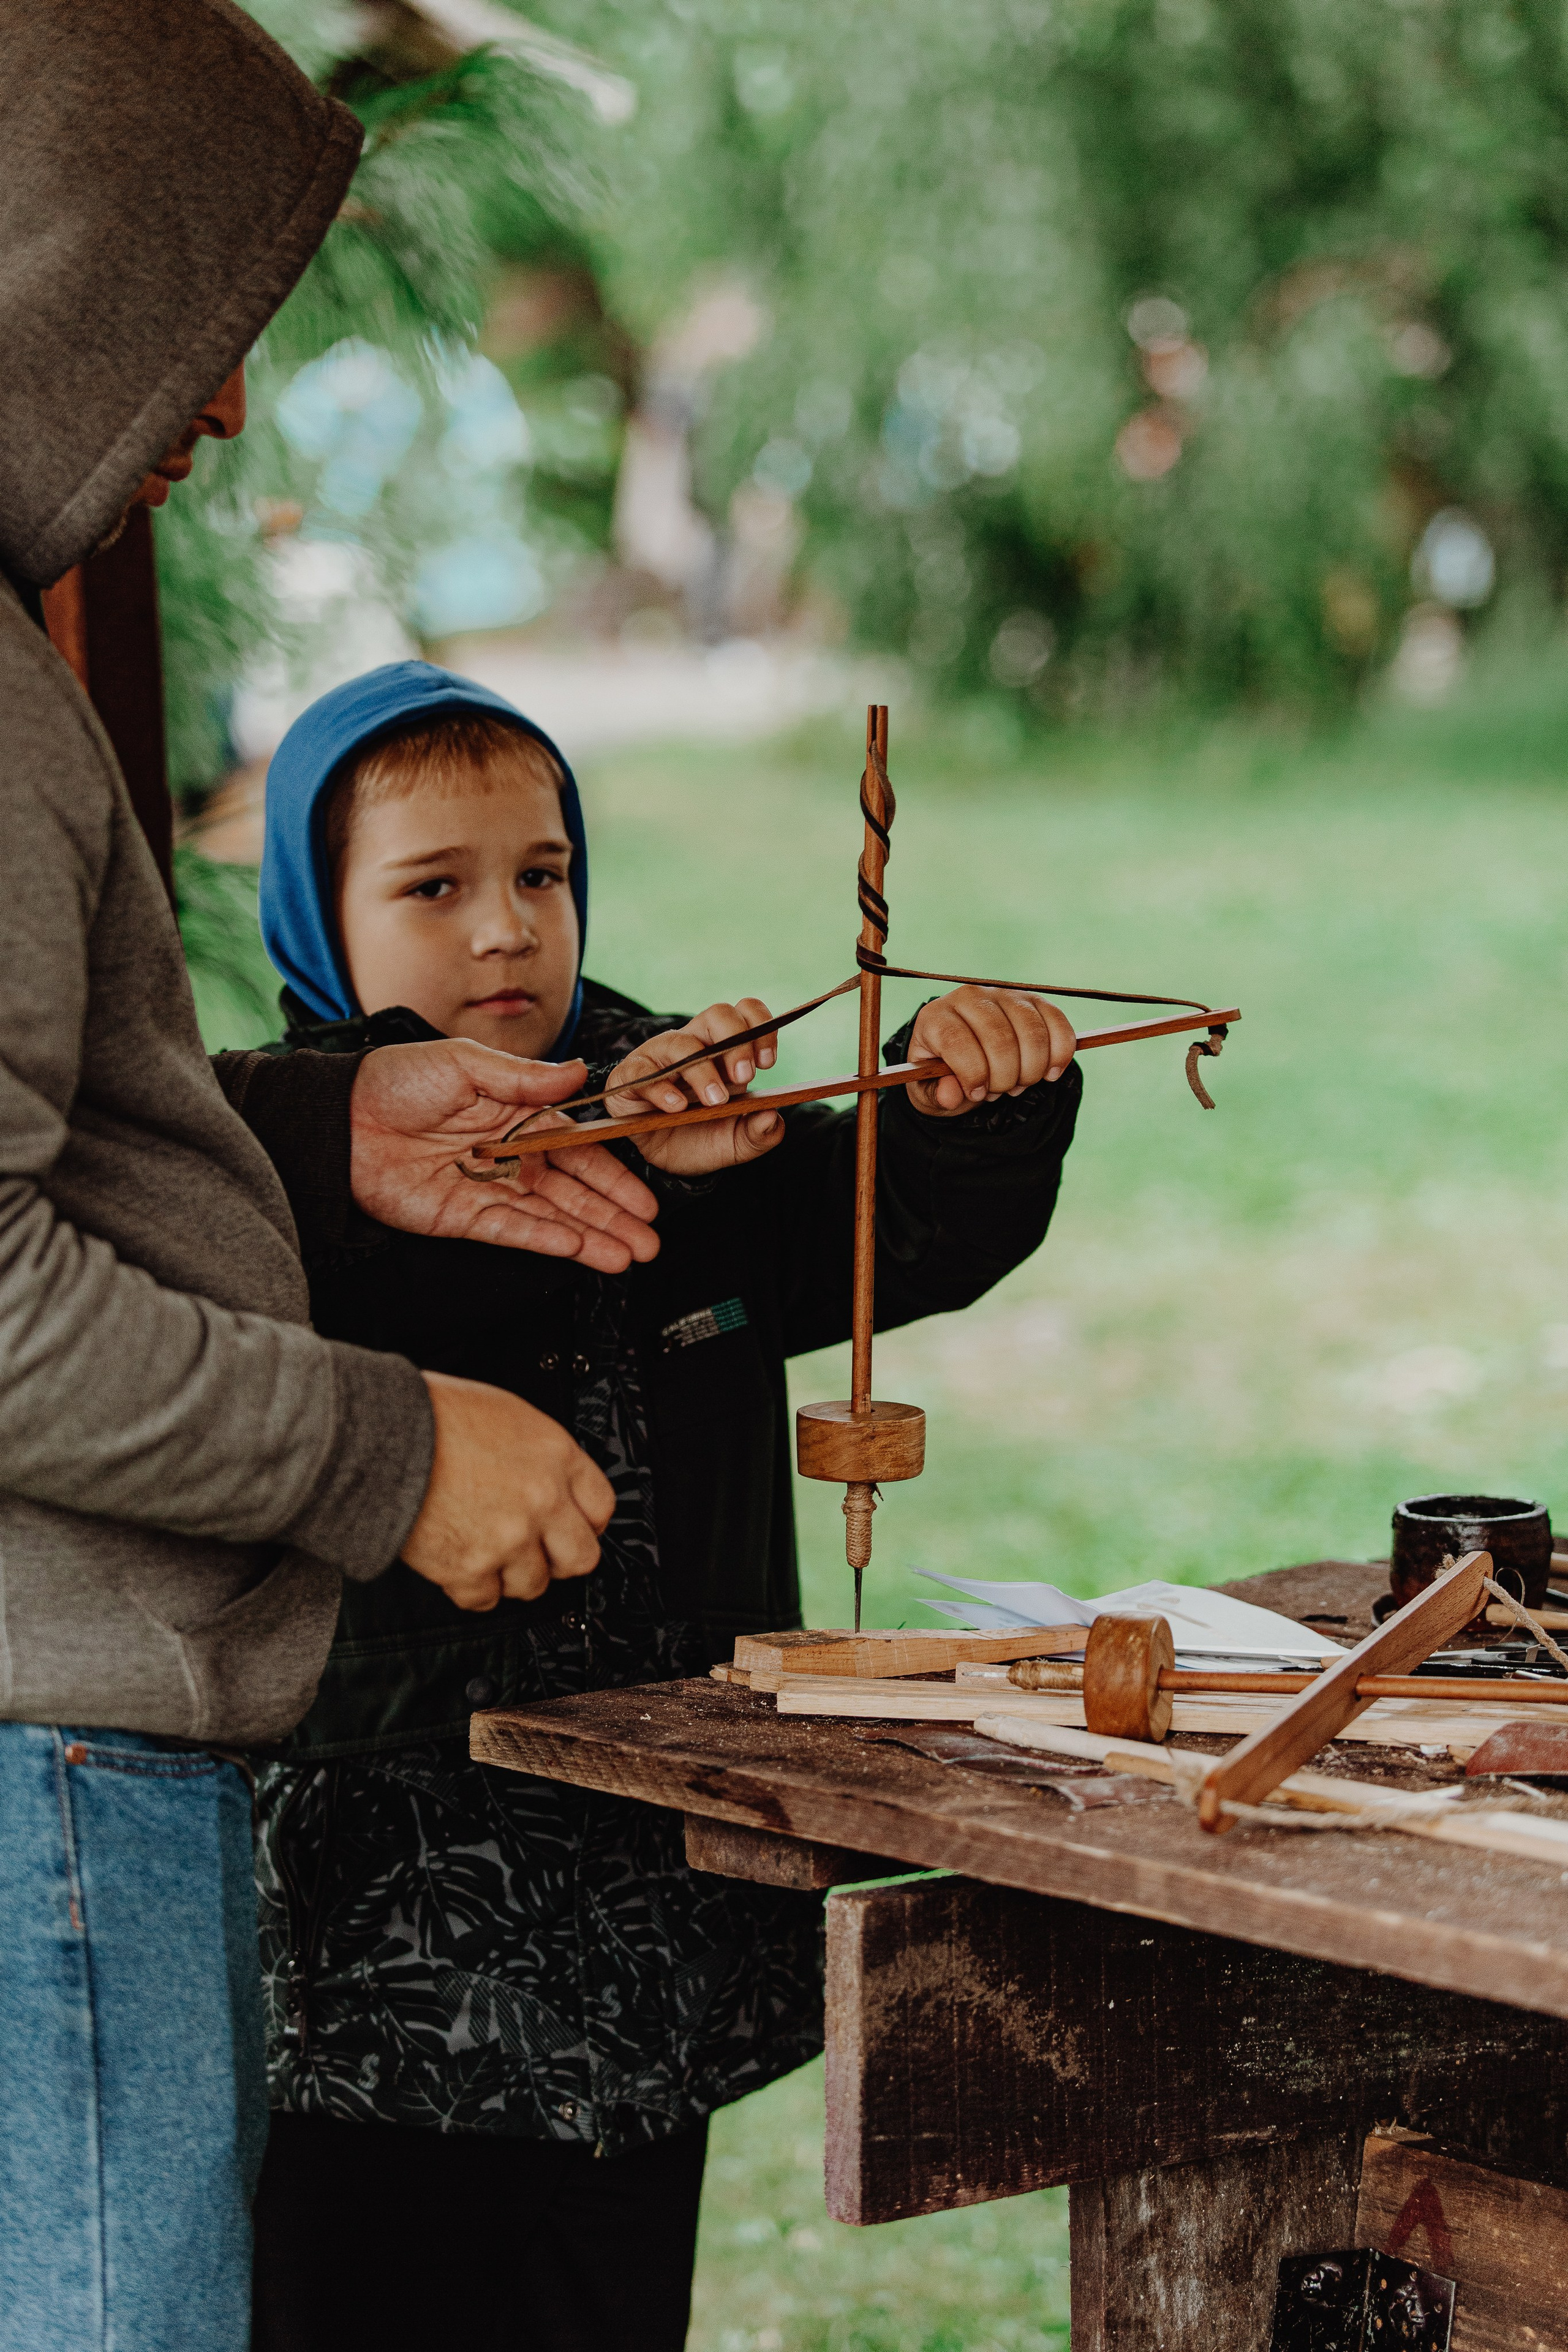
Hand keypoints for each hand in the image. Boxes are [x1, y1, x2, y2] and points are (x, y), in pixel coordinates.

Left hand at [351, 1040, 660, 1270]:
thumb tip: (580, 1074)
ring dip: (591, 1237)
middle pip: (574, 1191)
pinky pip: (512, 1231)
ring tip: (630, 1255)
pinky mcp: (462, 1217)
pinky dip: (546, 1240)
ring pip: (551, 1217)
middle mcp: (511, 1155)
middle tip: (651, 1239)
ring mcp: (490, 1188)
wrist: (341, 1118)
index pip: (578, 1148)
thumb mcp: (465, 1063)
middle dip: (614, 1215)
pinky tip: (579, 1250)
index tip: (645, 1196)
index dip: (614, 1173)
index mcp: (518, 1115)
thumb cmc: (395, 1080)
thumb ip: (525, 1078)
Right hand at [402, 1372, 613, 1610]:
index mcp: (556, 1457)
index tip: (573, 1527)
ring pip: (533, 1585)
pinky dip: (472, 1588)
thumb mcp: (507, 1415)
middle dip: (560, 1559)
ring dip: (512, 1574)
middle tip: (539, 1552)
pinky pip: (485, 1600)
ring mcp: (508, 1539)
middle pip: (580, 1557)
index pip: (601, 1508)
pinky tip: (458, 1562)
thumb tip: (550, 1483)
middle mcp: (541, 1502)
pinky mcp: (469, 1569)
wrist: (376, 1436)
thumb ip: (539, 1456)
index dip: (587, 1523)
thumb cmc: (431, 1414)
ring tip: (487, 1551)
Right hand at [602, 1000, 786, 1174]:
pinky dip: (661, 1088)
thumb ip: (760, 1132)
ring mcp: (659, 1058)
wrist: (663, 1163)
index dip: (761, 1027)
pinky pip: (642, 1071)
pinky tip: (676, 1107)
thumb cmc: (701, 1139)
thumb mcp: (739, 1142)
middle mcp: (693, 1045)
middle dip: (736, 1041)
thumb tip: (771, 1117)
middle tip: (744, 1077)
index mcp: (724, 1051)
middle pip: (717, 1015)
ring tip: (715, 1101)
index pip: (745, 1014)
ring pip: (681, 1043)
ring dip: (702, 1070)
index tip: (767, 1063)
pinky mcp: (629, 1078)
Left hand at [904, 987, 1075, 1116]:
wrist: (963, 1053)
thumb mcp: (931, 1090)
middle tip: (998, 1091)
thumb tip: (951, 1095)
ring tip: (1017, 1083)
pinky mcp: (1033, 1000)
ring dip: (1031, 1071)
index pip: (957, 1041)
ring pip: (1032, 1034)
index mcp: (935, 1017)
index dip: (973, 1074)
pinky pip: (1058, 1023)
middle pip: (1000, 1040)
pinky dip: (1060, 1054)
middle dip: (1004, 1079)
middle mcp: (969, 997)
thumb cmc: (944, 1073)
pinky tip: (1049, 1073)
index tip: (976, 1093)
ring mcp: (1004, 995)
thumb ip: (937, 1094)